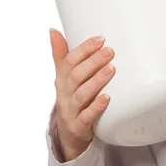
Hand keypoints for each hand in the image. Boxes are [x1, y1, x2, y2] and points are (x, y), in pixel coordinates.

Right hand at [50, 29, 115, 160]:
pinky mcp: (79, 127)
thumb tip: (53, 30)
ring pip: (81, 95)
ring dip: (96, 81)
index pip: (68, 62)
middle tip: (110, 51)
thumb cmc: (71, 99)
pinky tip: (107, 98)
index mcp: (61, 80)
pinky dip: (96, 107)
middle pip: (75, 76)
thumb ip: (62, 55)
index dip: (83, 50)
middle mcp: (64, 94)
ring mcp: (71, 111)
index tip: (100, 39)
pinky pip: (86, 117)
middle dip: (93, 62)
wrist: (69, 135)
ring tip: (111, 69)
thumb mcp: (64, 78)